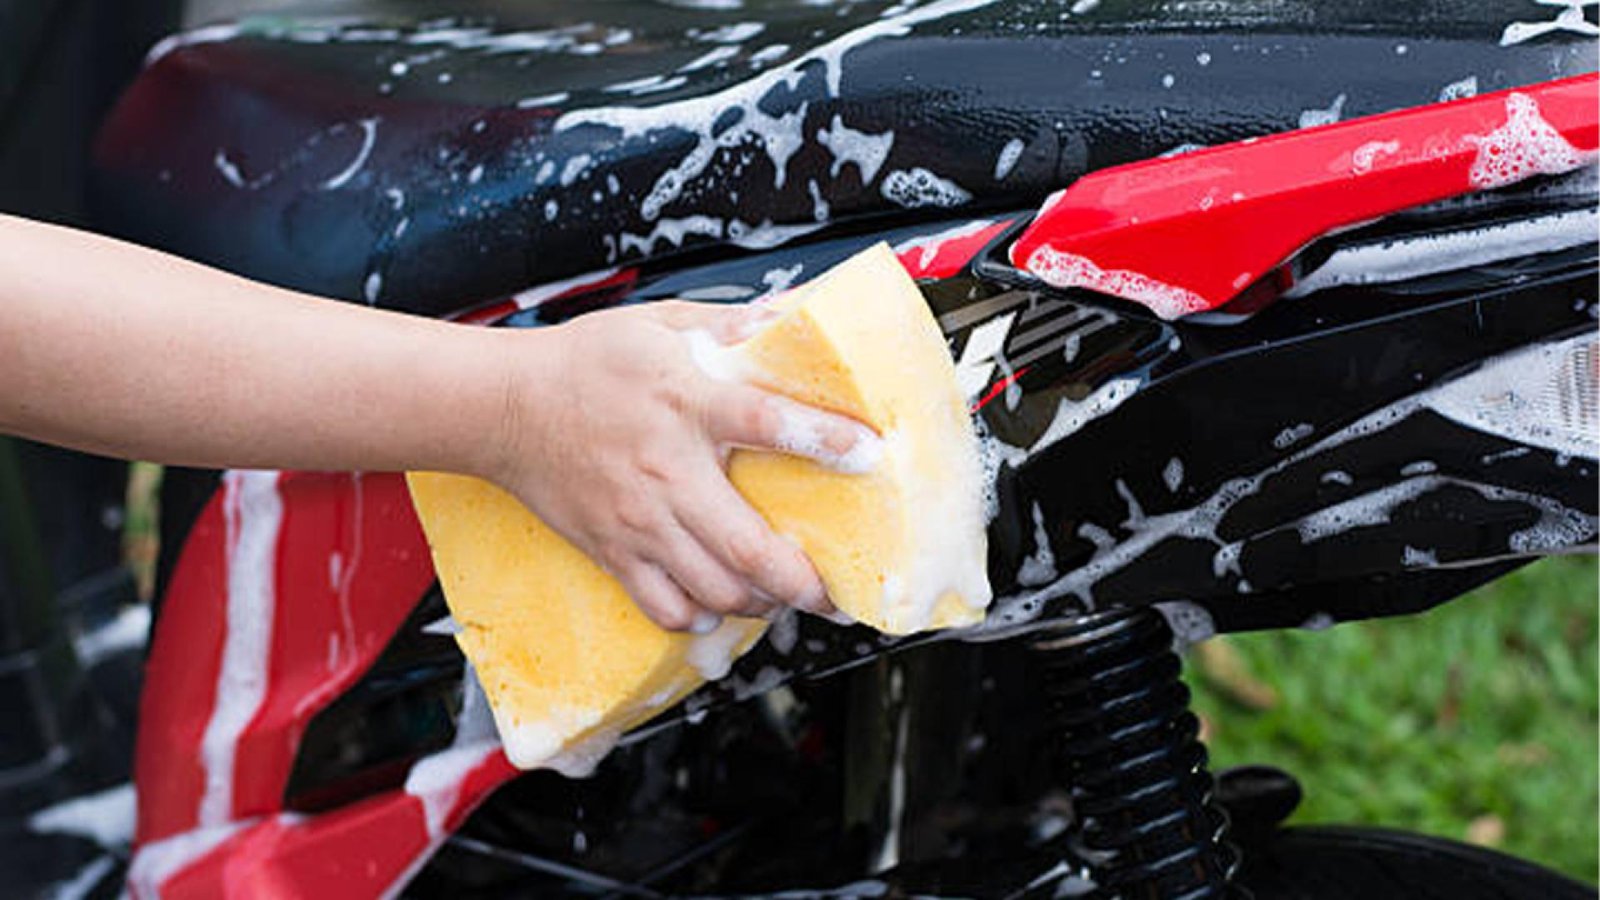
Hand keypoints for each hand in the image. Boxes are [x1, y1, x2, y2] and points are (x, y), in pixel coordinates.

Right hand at [485, 301, 880, 632]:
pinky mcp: (611, 550)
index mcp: (687, 402)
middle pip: (747, 547)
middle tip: (837, 593)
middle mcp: (667, 471)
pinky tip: (717, 603)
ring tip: (782, 595)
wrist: (504, 406)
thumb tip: (794, 313)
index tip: (867, 453)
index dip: (823, 439)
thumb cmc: (587, 361)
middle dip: (804, 581)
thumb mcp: (662, 324)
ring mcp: (638, 520)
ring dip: (759, 602)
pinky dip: (698, 616)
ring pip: (713, 588)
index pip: (767, 423)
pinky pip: (662, 605)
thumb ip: (731, 324)